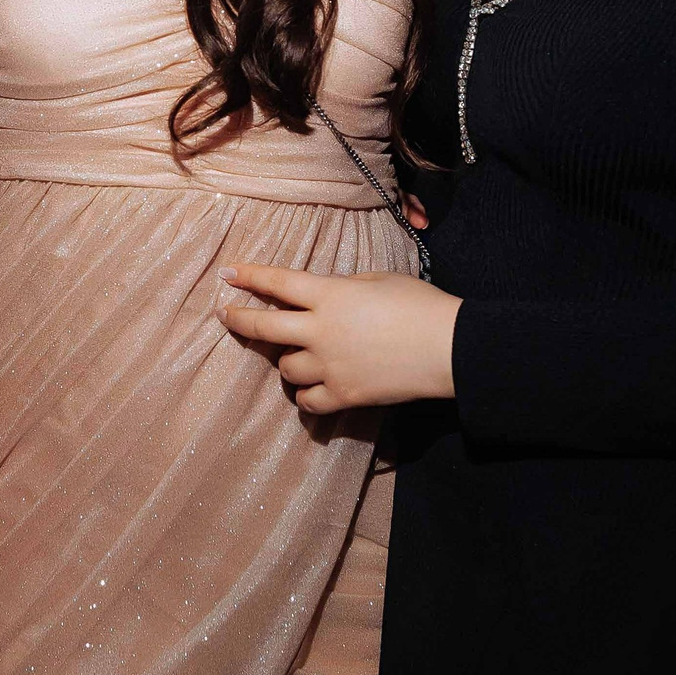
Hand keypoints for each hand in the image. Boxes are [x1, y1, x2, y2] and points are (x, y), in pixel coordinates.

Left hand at [220, 262, 459, 416]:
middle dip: (239, 319)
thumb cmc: (419, 305)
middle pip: (265, 326)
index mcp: (330, 295)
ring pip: (285, 368)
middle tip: (226, 315)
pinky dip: (306, 394)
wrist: (449, 348)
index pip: (278, 283)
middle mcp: (321, 331)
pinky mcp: (344, 396)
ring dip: (287, 360)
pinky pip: (307, 401)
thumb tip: (324, 299)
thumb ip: (343, 289)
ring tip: (299, 355)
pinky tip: (311, 387)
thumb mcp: (378, 280)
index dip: (250, 276)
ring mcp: (329, 367)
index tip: (227, 273)